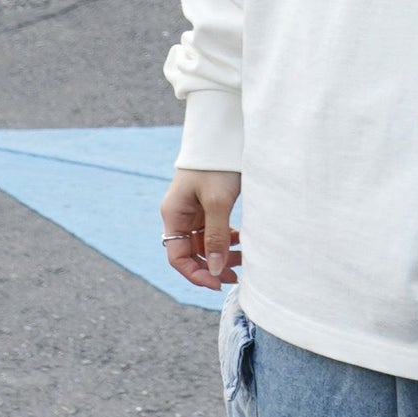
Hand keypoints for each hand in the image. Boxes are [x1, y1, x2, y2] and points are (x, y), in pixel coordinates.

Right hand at [160, 168, 241, 290]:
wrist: (225, 133)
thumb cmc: (217, 165)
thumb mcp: (218, 201)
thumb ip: (216, 237)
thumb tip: (215, 271)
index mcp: (174, 213)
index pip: (178, 256)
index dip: (196, 274)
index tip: (217, 283)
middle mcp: (180, 213)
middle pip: (192, 251)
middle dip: (212, 265)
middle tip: (235, 276)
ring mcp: (194, 208)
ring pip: (205, 241)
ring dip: (221, 253)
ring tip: (243, 260)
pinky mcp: (208, 203)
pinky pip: (214, 229)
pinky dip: (226, 238)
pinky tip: (242, 242)